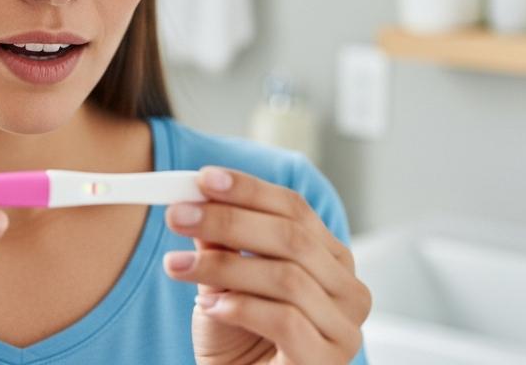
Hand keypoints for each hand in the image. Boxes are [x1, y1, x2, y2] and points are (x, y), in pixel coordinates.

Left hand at [161, 166, 370, 364]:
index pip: (295, 210)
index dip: (249, 190)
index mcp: (331, 260)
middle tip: (178, 215)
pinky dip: (240, 308)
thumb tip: (197, 197)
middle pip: (291, 238)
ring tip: (177, 267)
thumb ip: (220, 244)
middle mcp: (348, 290)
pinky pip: (285, 321)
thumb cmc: (240, 341)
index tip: (203, 178)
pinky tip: (211, 307)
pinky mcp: (326, 362)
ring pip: (286, 277)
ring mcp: (343, 329)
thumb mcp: (224, 283)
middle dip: (228, 221)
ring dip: (223, 267)